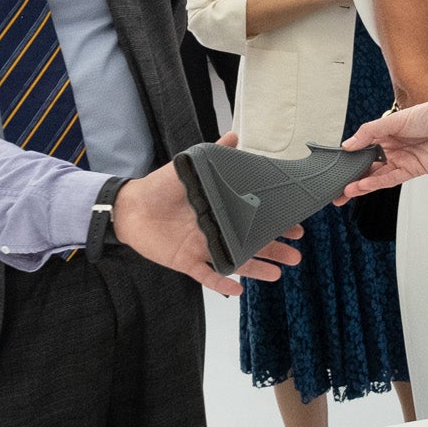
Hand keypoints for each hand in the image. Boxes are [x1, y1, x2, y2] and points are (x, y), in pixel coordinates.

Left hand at [112, 136, 302, 296]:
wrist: (131, 206)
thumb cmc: (161, 186)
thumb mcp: (191, 166)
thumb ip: (214, 154)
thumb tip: (235, 136)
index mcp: (222, 210)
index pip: (255, 218)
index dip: (275, 224)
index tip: (296, 227)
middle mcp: (217, 230)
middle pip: (251, 243)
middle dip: (274, 249)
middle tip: (296, 254)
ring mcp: (203, 248)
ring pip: (235, 261)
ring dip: (256, 269)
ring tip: (278, 274)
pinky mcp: (186, 261)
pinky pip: (207, 276)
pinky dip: (221, 284)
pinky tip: (238, 291)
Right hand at [341, 87, 427, 191]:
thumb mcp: (394, 120)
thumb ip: (369, 133)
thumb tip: (347, 145)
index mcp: (387, 133)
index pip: (362, 148)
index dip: (349, 157)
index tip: (335, 165)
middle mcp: (393, 148)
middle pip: (368, 165)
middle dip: (352, 176)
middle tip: (335, 186)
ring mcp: (403, 160)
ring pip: (377, 175)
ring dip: (361, 184)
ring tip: (344, 192)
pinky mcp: (413, 170)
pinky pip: (391, 179)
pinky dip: (376, 183)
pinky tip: (362, 186)